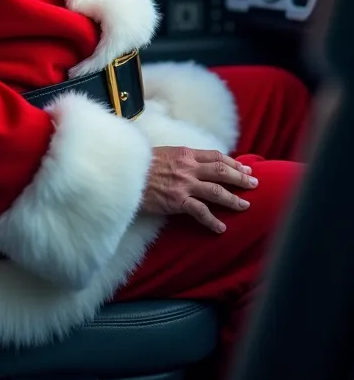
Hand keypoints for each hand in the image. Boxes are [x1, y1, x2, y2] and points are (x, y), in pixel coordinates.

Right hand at [140, 146, 257, 233]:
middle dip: (241, 177)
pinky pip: (200, 212)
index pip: (216, 156)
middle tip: (254, 183)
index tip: (245, 168)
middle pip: (222, 171)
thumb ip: (181, 157)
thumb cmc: (142, 164)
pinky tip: (221, 228)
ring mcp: (184, 184)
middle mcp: (188, 167)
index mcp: (186, 153)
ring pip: (216, 191)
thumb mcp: (164, 152)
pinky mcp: (177, 201)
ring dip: (233, 199)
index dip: (233, 162)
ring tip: (245, 205)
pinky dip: (212, 221)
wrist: (126, 174)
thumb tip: (195, 161)